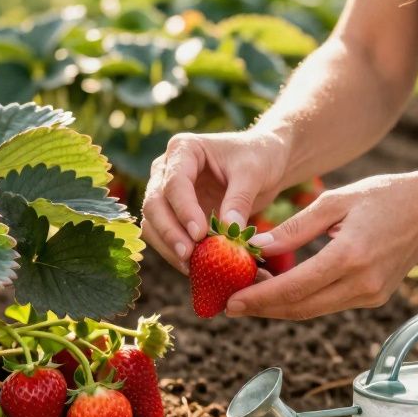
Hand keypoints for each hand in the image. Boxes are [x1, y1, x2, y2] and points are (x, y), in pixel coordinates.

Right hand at [142, 129, 288, 271]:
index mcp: (184, 149)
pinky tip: (194, 267)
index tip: (199, 234)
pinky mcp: (174, 214)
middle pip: (154, 203)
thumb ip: (239, 200)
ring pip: (152, 223)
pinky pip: (165, 236)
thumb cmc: (259, 157)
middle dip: (169, 231)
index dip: (184, 209)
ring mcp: (167, 192)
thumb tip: (228, 232)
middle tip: (188, 255)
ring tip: (191, 266)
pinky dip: (175, 252)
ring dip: (167, 246)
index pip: (174, 182)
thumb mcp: (253, 173)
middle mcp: (167, 169)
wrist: (264, 161)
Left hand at [228, 173, 417, 319]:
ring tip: (250, 296)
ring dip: (280, 307)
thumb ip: (295, 229)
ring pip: (314, 310)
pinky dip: (303, 300)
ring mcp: (371, 295)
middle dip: (263, 309)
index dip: (259, 299)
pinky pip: (330, 304)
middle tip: (231, 304)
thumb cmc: (383, 196)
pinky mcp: (375, 298)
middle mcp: (362, 283)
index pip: (294, 288)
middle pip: (300, 308)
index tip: (231, 302)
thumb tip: (257, 248)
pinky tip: (282, 290)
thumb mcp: (335, 201)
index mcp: (349, 256)